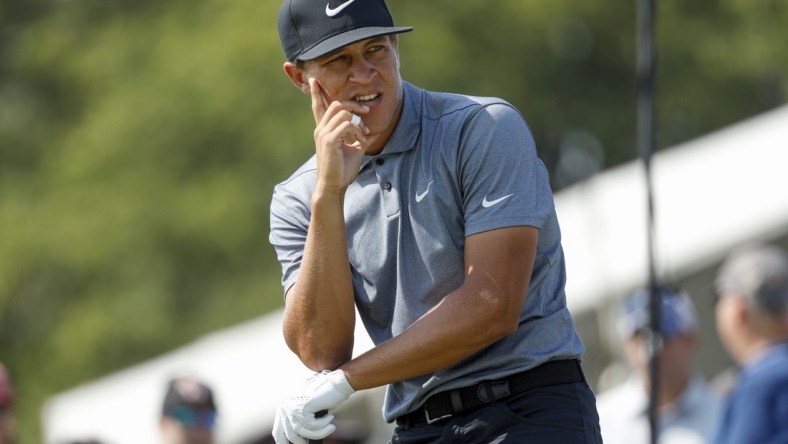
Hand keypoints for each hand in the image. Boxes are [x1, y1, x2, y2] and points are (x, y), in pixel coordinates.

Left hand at [272, 369, 355, 443]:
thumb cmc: (326, 398)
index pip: (278, 432)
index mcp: (284, 406)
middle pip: (289, 435)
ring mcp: (293, 406)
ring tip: (330, 427)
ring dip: (319, 432)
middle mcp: (285, 406)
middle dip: (301, 442)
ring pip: (302, 432)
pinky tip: (330, 417)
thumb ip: (301, 423)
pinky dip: (323, 426)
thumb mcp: (309, 412)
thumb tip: (300, 442)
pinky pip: (313, 426)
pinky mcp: (303, 406)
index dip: (285, 442)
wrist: (337, 383)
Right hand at [309, 78, 368, 192]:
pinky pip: (347, 124)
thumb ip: (358, 137)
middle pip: (337, 104)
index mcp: (324, 130)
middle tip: (367, 110)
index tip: (314, 79)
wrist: (333, 186)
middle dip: (354, 105)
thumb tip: (370, 130)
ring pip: (343, 112)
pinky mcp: (329, 140)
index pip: (318, 107)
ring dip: (359, 122)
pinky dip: (357, 131)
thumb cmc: (342, 170)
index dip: (317, 93)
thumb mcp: (353, 149)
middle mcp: (321, 129)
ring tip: (364, 135)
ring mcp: (323, 134)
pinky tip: (360, 142)